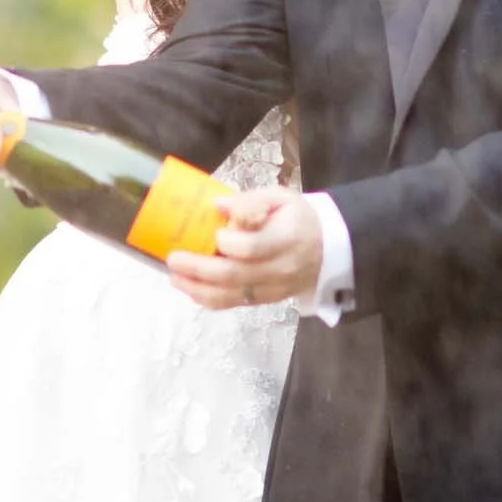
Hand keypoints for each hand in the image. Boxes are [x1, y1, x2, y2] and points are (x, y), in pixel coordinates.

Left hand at [167, 186, 321, 311]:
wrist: (327, 248)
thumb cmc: (298, 217)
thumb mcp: (281, 198)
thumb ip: (251, 201)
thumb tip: (217, 205)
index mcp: (287, 238)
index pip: (252, 247)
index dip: (228, 242)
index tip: (215, 231)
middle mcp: (280, 268)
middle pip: (235, 275)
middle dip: (199, 269)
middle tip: (173, 259)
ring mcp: (273, 288)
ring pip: (231, 295)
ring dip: (198, 289)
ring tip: (175, 277)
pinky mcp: (266, 299)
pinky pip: (234, 303)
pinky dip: (209, 299)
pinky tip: (191, 289)